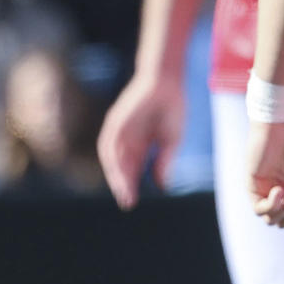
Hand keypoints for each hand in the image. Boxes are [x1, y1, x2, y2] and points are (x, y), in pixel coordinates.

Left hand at [97, 74, 185, 208]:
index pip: (132, 169)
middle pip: (120, 166)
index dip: (132, 185)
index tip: (132, 202)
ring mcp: (119, 130)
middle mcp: (126, 140)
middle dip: (123, 184)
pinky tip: (119, 169)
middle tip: (127, 201)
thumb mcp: (172, 139)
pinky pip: (110, 142)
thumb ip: (164, 161)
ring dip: (116, 174)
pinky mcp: (116, 121)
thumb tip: (162, 185)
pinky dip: (113, 158)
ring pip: (113, 157)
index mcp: (141, 144)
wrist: (167, 81)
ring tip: (124, 189)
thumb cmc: (172, 108)